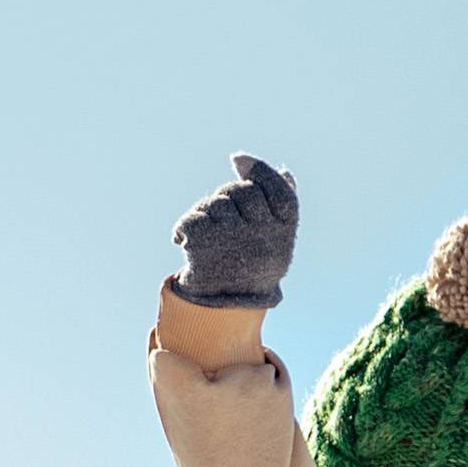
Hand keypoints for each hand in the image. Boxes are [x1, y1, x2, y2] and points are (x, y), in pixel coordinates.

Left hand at [168, 154, 298, 309]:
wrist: (224, 307)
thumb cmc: (253, 264)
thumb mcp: (276, 239)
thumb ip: (281, 204)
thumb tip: (283, 171)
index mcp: (283, 230)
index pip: (276, 189)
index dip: (258, 170)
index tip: (237, 159)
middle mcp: (260, 233)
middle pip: (241, 191)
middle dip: (229, 195)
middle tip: (226, 214)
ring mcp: (232, 238)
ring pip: (215, 203)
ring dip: (207, 213)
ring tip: (210, 236)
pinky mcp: (203, 245)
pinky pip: (191, 219)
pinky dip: (184, 229)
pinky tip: (187, 243)